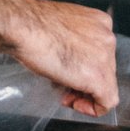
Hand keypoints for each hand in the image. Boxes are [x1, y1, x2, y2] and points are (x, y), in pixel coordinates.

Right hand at [8, 0, 118, 116]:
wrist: (22, 26)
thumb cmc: (31, 25)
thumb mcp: (61, 29)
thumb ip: (75, 43)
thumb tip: (72, 62)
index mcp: (100, 22)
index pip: (101, 54)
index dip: (84, 69)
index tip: (70, 75)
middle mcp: (107, 37)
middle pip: (105, 70)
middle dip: (84, 82)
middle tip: (64, 87)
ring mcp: (105, 57)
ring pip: (107, 85)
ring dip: (85, 93)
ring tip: (65, 94)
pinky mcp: (99, 77)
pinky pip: (107, 102)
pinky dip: (93, 108)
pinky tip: (75, 104)